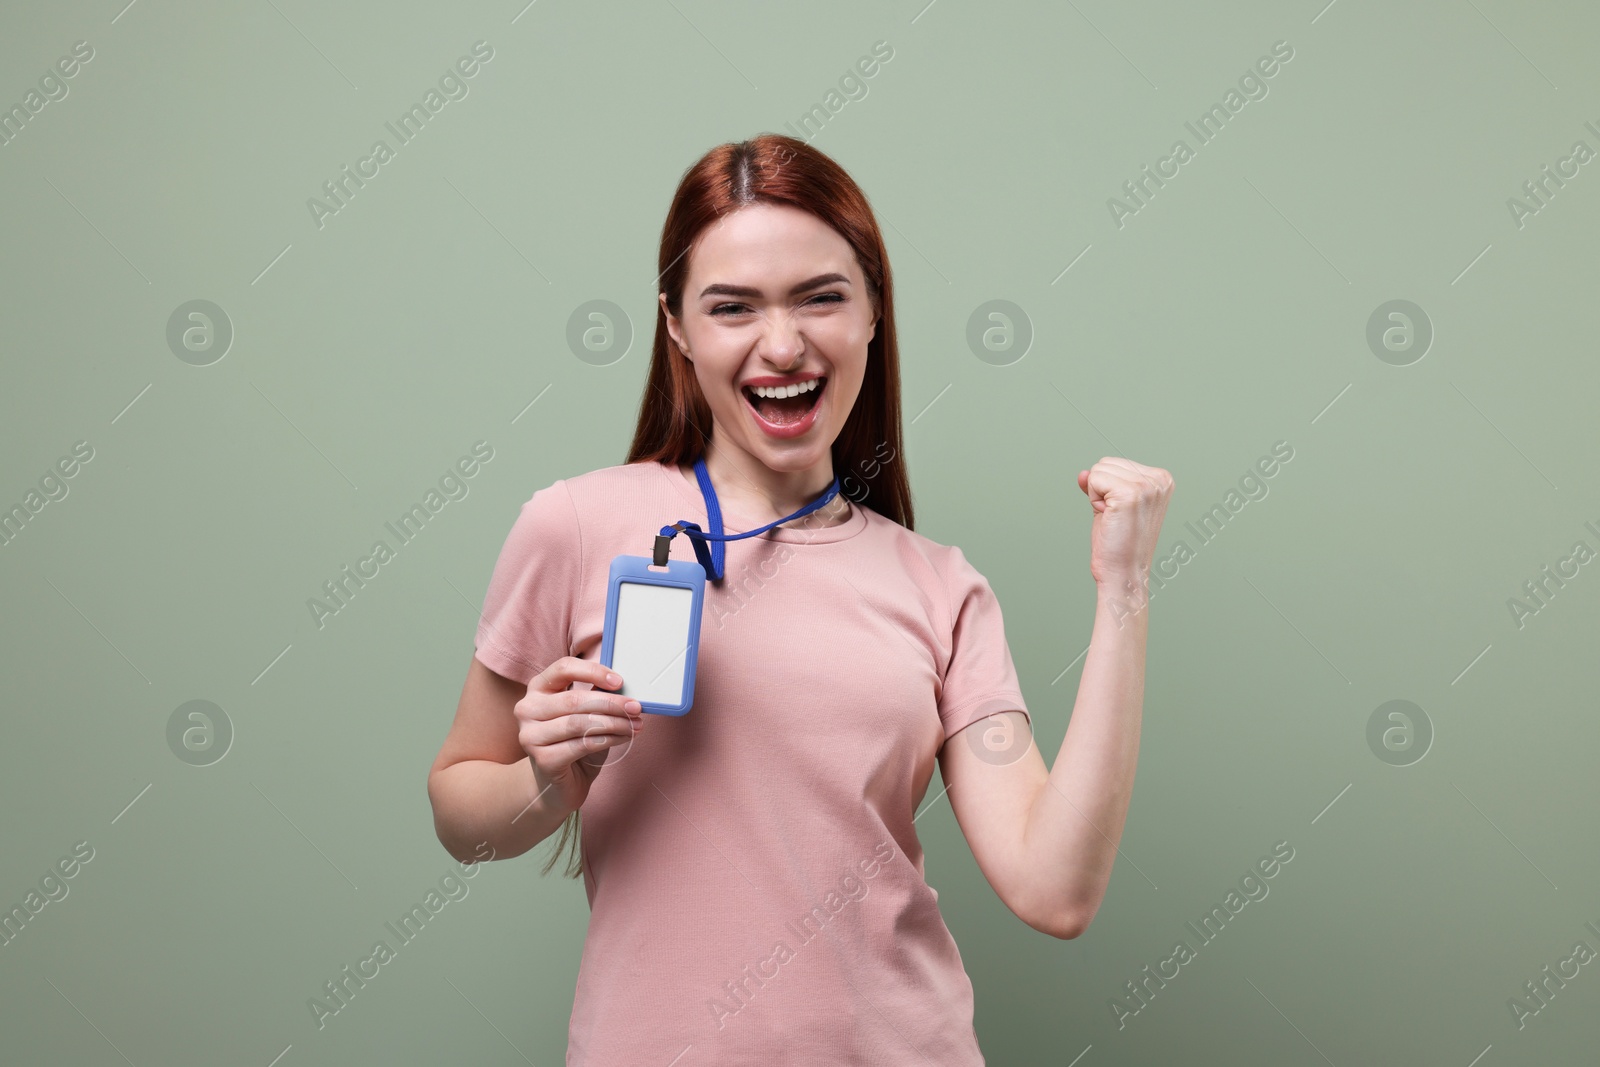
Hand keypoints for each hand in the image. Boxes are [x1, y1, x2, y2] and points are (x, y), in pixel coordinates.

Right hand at [516, 657, 645, 816]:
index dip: (593, 671)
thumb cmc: (575, 741)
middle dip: (612, 703)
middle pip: (574, 699)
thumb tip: (624, 685)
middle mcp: (527, 708)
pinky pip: (582, 745)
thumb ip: (596, 695)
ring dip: (614, 723)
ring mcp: (531, 735)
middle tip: (636, 708)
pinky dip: (608, 740)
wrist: (559, 783)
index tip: (619, 681)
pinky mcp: (542, 759)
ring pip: (580, 723)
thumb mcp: (585, 712)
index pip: (563, 668)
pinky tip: (623, 738)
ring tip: (635, 725)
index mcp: (538, 688)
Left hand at [1077, 458, 1174, 586]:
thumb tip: (1083, 473)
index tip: (1121, 513)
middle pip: (1106, 463)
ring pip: (1098, 470)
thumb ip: (1101, 484)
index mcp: (1162, 479)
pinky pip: (1093, 479)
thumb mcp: (1111, 505)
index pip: (1116, 463)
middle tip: (1115, 517)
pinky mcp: (1130, 494)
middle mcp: (1159, 479)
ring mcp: (1146, 486)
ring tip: (1114, 518)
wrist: (1123, 572)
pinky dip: (1093, 500)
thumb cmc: (1119, 544)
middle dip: (1101, 490)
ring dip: (1097, 496)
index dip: (1108, 489)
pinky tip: (1108, 518)